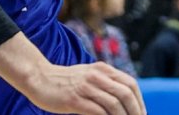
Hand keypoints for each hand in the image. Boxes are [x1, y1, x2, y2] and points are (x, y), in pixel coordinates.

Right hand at [22, 62, 145, 114]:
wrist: (38, 78)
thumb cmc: (64, 81)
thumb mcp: (88, 76)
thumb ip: (105, 83)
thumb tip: (126, 101)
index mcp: (102, 69)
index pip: (130, 84)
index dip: (139, 102)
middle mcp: (96, 76)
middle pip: (126, 94)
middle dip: (136, 112)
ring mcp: (85, 87)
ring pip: (114, 104)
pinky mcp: (75, 100)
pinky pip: (99, 112)